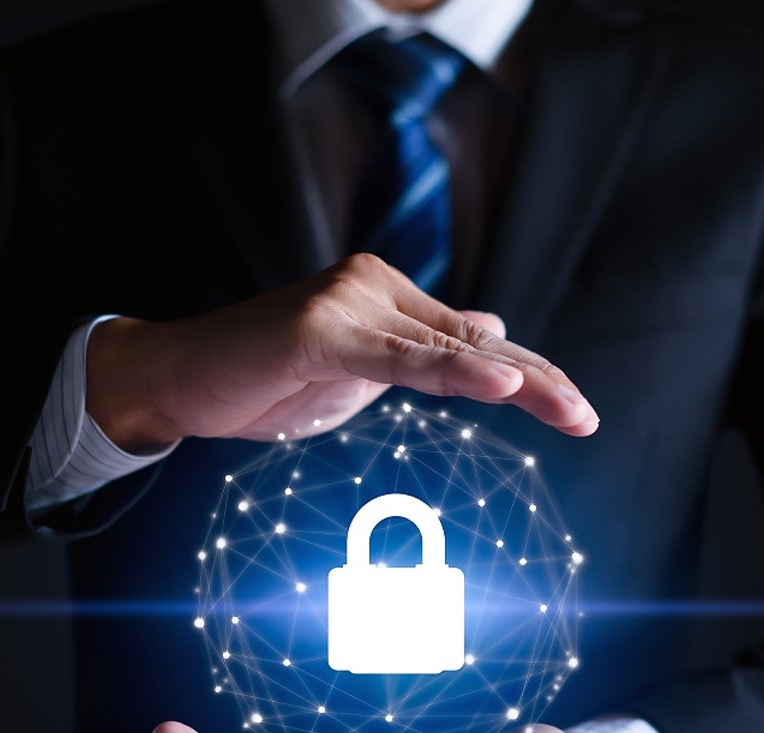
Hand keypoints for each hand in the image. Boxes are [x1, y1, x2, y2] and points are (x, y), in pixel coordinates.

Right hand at [86, 253, 599, 450]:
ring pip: (444, 348)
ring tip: (564, 405)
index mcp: (384, 294)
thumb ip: (417, 352)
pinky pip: (398, 358)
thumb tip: (492, 333)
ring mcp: (345, 302)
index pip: (471, 338)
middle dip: (536, 382)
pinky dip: (451, 370)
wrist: (177, 381)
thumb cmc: (258, 381)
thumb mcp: (355, 371)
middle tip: (586, 417)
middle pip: (472, 340)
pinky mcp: (318, 328)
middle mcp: (371, 285)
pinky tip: (499, 382)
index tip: (576, 411)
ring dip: (513, 381)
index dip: (529, 374)